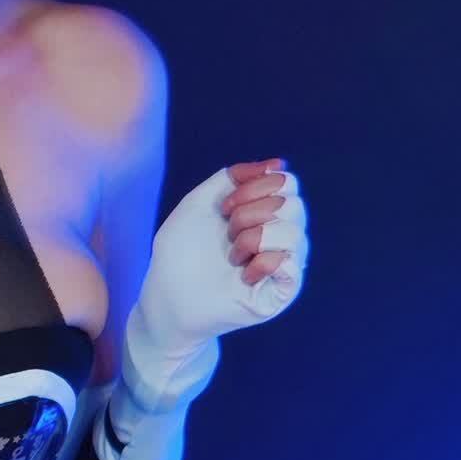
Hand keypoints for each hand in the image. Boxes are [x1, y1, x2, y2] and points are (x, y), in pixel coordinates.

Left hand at [121, 160, 308, 411]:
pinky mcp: (281, 292)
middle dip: (251, 212)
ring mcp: (284, 264)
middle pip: (294, 204)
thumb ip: (233, 177)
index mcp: (264, 213)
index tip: (224, 208)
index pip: (287, 183)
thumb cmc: (180, 252)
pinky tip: (244, 276)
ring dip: (254, 238)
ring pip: (294, 231)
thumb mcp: (201, 202)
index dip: (256, 186)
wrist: (166, 295)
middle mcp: (280, 236)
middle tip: (228, 233)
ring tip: (233, 256)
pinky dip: (264, 263)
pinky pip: (292, 265)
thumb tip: (279, 164)